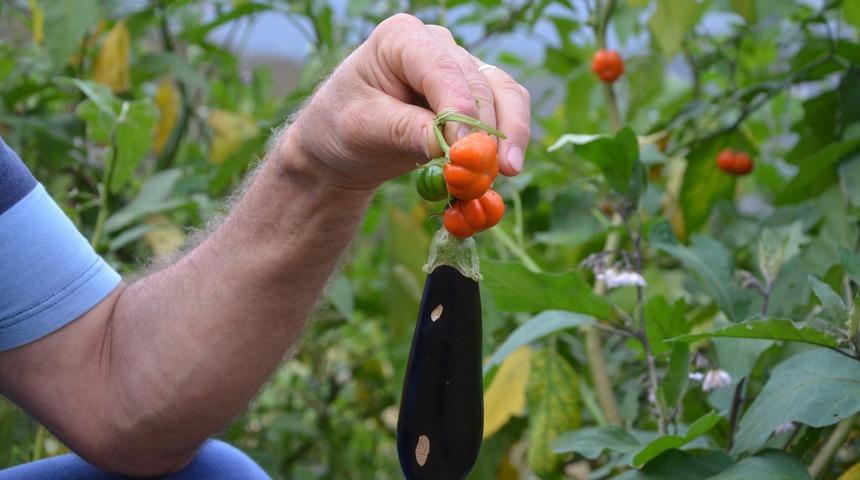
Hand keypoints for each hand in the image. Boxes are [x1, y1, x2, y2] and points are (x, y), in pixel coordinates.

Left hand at [284, 13, 530, 190]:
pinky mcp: (475, 95)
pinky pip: (506, 109)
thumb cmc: (341, 126)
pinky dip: (508, 139)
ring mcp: (460, 67)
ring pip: (504, 93)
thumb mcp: (361, 128)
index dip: (459, 108)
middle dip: (485, 130)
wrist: (342, 144)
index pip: (441, 69)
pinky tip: (507, 167)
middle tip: (484, 173)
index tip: (465, 149)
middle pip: (478, 83)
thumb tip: (445, 146)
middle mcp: (436, 45)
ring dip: (508, 134)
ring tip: (506, 171)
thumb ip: (403, 130)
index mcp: (401, 38)